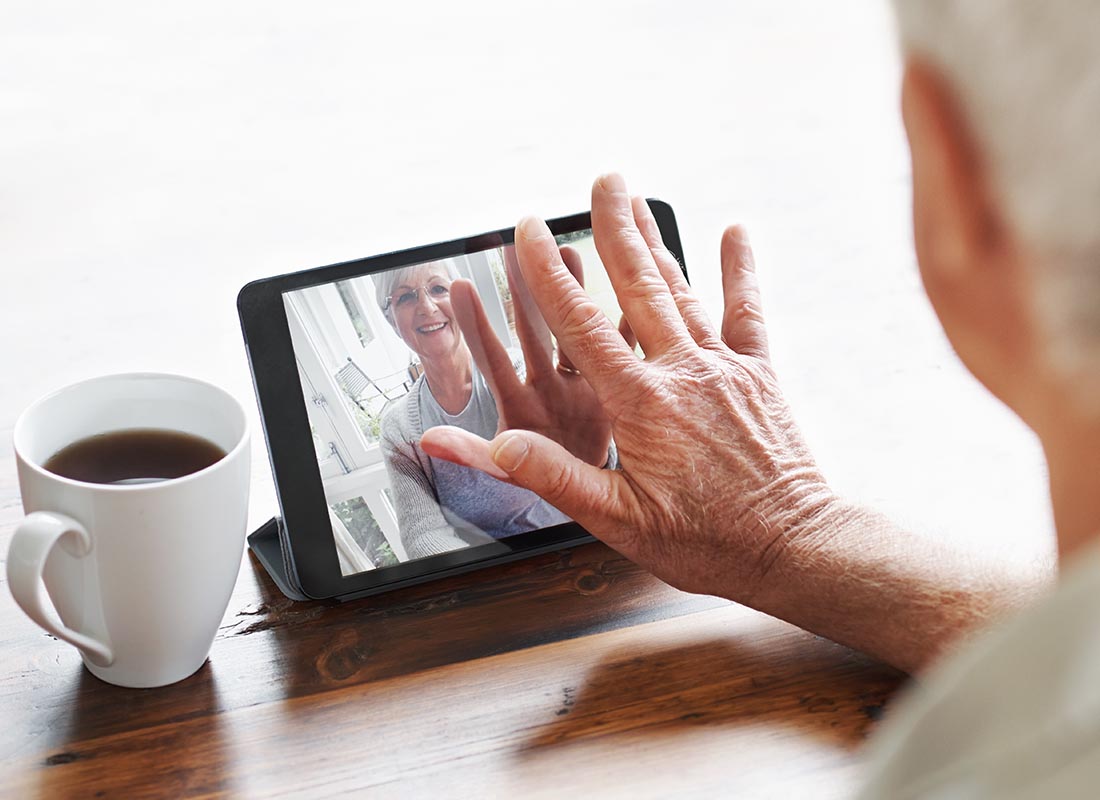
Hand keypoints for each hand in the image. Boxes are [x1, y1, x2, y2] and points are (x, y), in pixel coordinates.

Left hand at [420, 241, 613, 474]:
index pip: (494, 361)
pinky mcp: (611, 386)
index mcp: (519, 405)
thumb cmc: (541, 482)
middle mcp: (546, 385)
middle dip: (522, 288)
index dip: (478, 326)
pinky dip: (626, 322)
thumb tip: (426, 441)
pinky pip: (620, 348)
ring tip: (566, 250)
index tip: (462, 287)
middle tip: (512, 246)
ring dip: (572, 290)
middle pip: (532, 332)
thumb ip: (472, 454)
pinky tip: (633, 288)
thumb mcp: (505, 471)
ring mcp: (578, 382)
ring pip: (574, 328)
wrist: (589, 497)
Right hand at [422, 173, 834, 602]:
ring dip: (657, 241)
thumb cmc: (706, 541)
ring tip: (638, 199)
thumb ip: (554, 476)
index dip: (548, 274)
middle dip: (614, 229)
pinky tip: (735, 231)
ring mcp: (725, 367)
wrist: (792, 546)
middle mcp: (682, 371)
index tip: (528, 232)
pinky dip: (740, 270)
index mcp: (640, 403)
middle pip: (638, 285)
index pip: (581, 324)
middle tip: (600, 181)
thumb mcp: (617, 520)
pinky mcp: (760, 374)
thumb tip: (498, 446)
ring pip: (683, 289)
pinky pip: (748, 311)